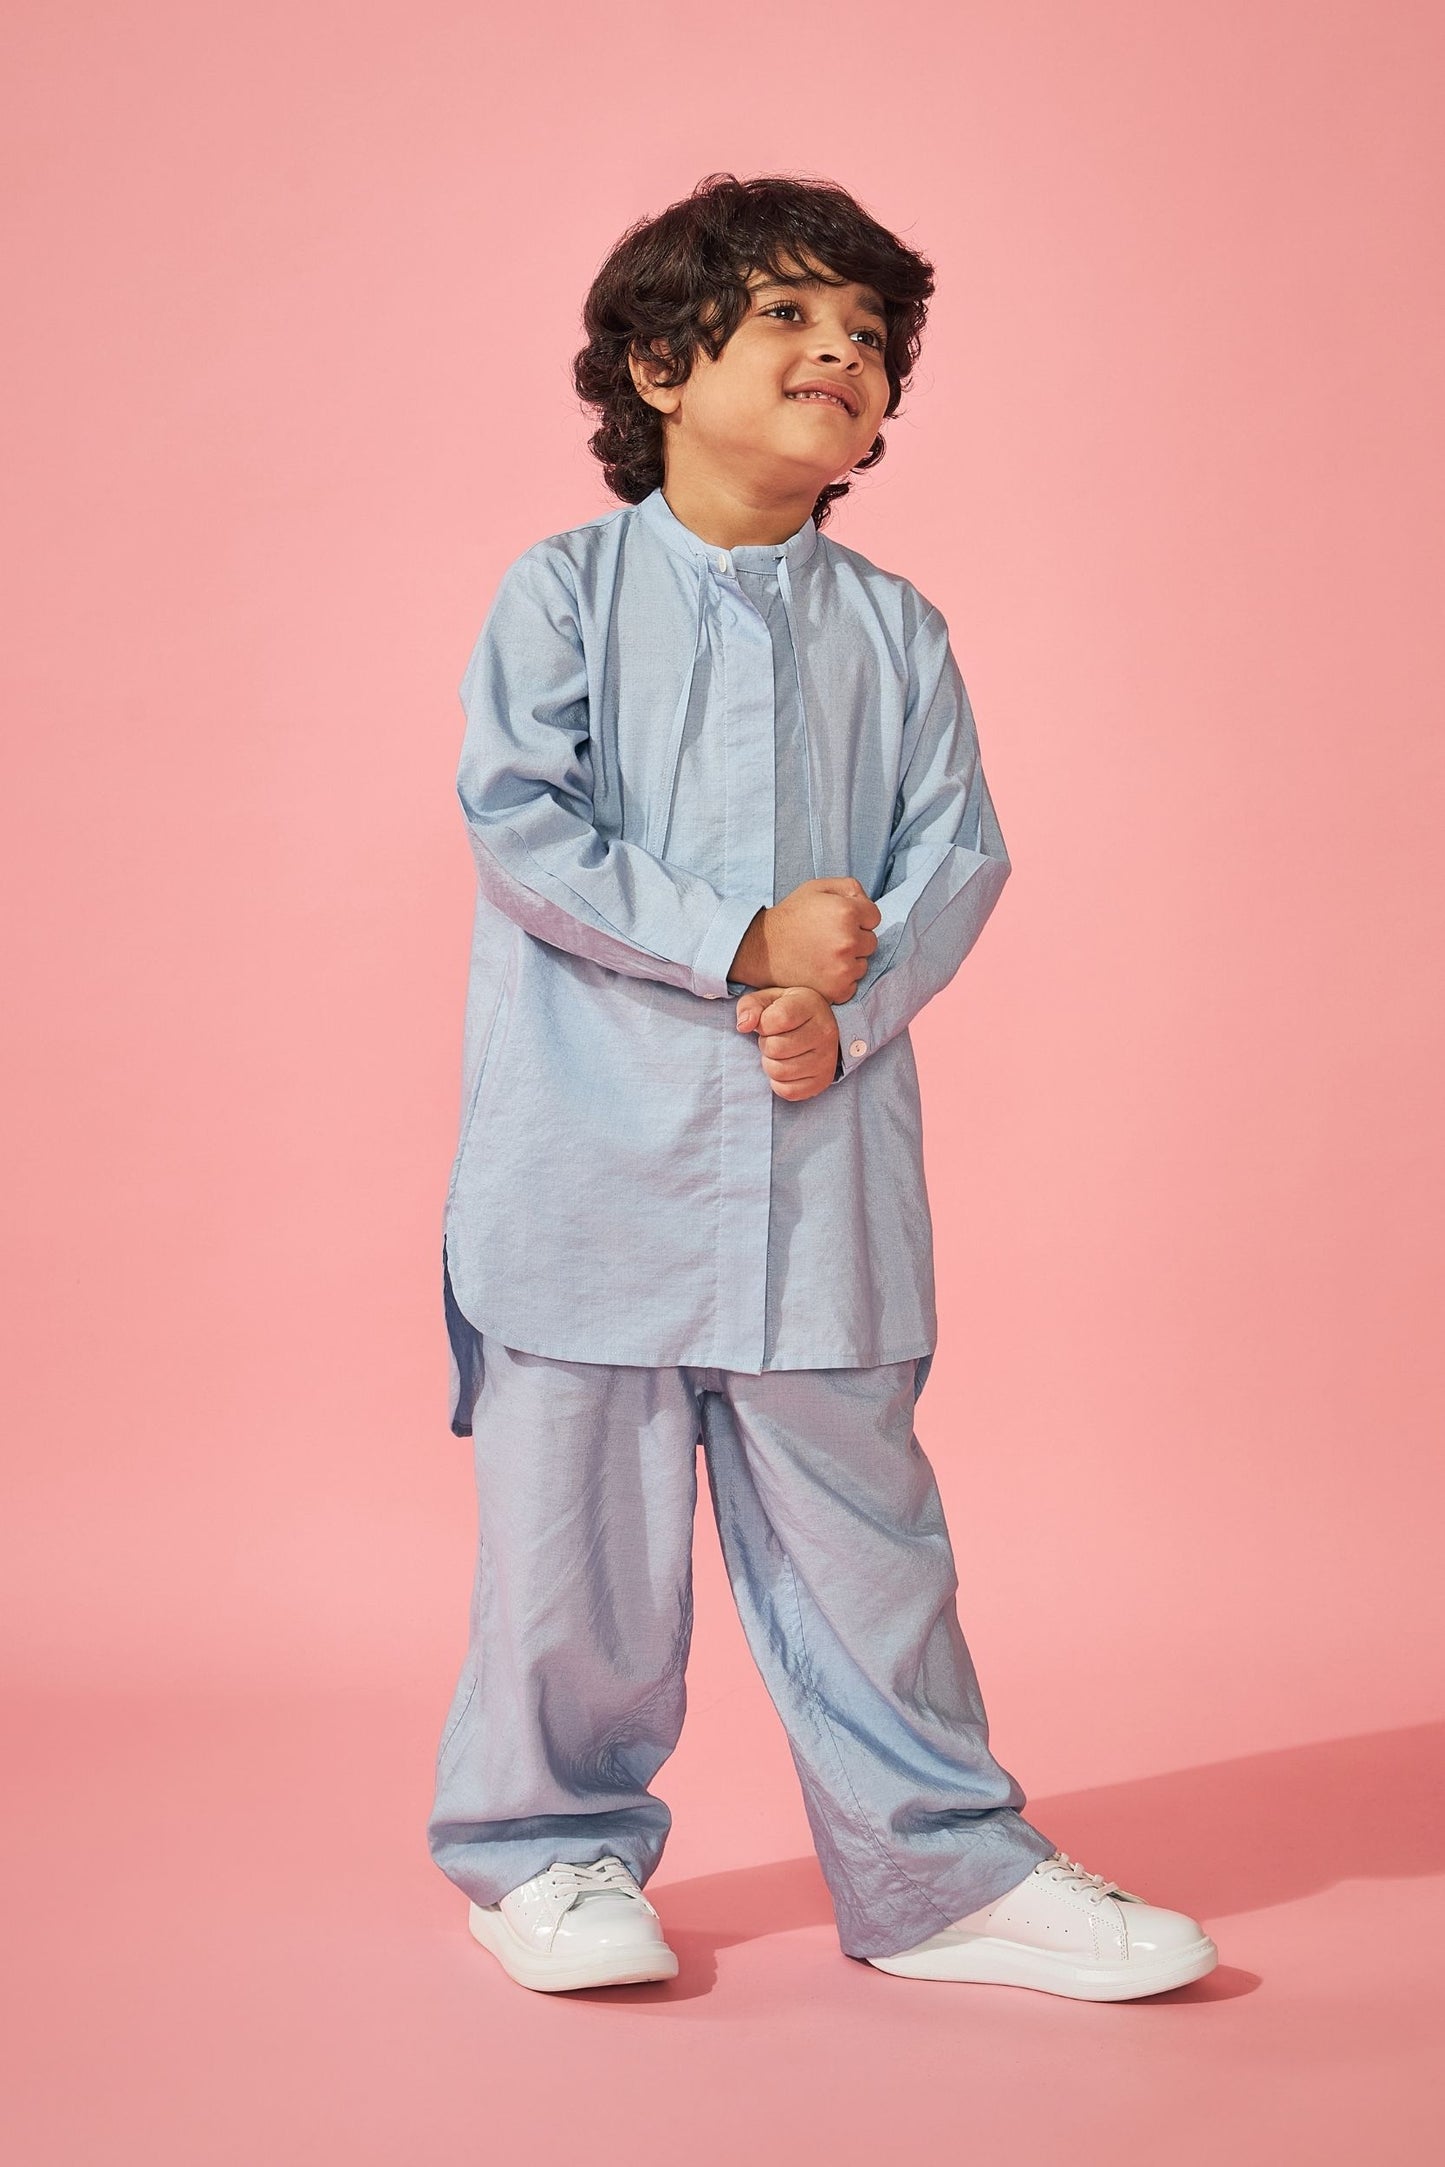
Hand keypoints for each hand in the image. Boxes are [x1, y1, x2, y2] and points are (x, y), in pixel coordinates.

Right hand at [730, 878, 879, 1004]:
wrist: (762, 949)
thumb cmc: (791, 916)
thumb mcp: (817, 888)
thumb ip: (850, 888)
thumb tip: (867, 903)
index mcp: (847, 912)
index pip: (874, 918)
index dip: (857, 918)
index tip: (837, 922)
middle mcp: (849, 940)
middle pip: (870, 942)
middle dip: (854, 940)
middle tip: (828, 939)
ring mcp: (844, 968)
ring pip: (862, 965)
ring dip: (849, 962)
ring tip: (823, 955)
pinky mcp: (837, 990)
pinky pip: (852, 985)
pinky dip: (840, 981)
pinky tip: (821, 971)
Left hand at [735, 986, 840, 1100]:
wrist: (817, 1026)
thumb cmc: (787, 1011)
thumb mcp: (767, 1000)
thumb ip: (750, 1006)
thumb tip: (744, 1026)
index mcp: (811, 1005)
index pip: (777, 1019)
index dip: (763, 1024)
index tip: (768, 1022)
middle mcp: (825, 1032)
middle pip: (775, 1048)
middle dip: (766, 1045)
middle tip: (774, 1039)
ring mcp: (827, 1059)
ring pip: (779, 1072)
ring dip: (771, 1064)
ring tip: (780, 1053)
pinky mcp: (823, 1081)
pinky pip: (787, 1091)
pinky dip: (779, 1082)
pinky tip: (786, 1067)